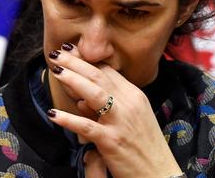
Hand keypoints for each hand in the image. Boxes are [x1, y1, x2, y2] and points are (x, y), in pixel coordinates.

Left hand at [46, 45, 182, 176]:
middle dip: (75, 62)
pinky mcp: (112, 141)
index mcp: (134, 96)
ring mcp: (121, 122)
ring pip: (94, 94)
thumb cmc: (144, 147)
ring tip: (55, 71)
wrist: (160, 174)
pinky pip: (87, 127)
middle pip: (99, 76)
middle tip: (56, 53)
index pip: (107, 71)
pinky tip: (54, 114)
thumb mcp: (131, 120)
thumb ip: (108, 106)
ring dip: (73, 80)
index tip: (70, 50)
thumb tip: (81, 101)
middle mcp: (129, 105)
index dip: (87, 59)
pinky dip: (69, 119)